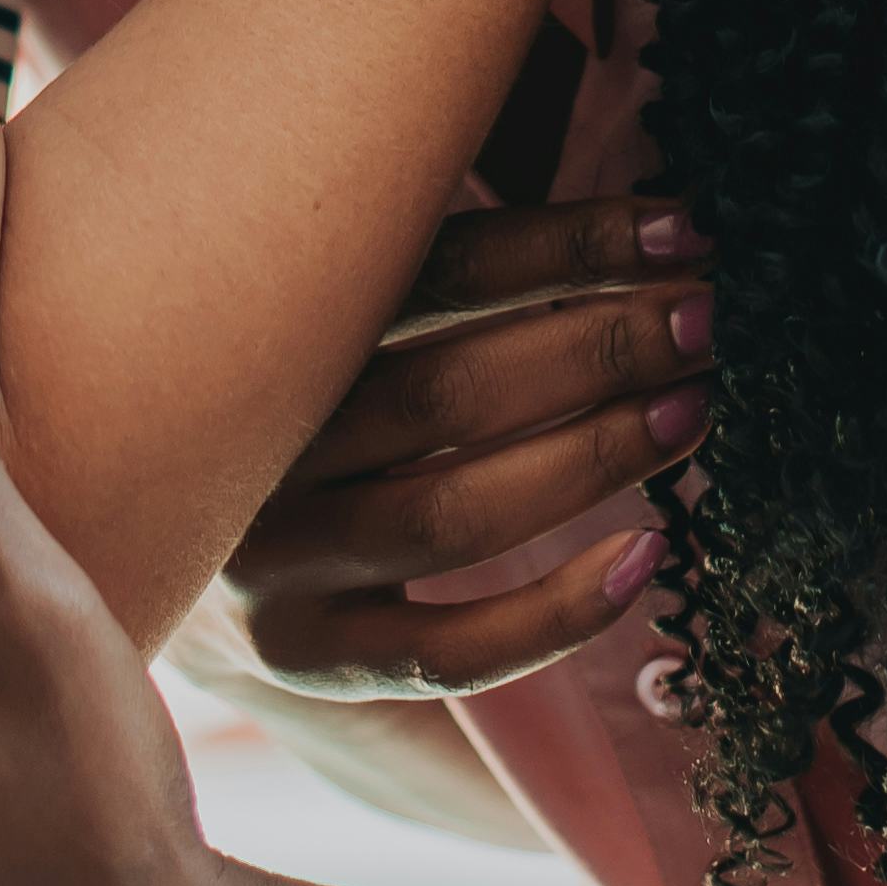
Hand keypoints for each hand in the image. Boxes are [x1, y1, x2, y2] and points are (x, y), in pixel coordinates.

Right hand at [220, 197, 712, 702]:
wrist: (179, 516)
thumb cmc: (326, 388)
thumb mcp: (365, 312)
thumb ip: (468, 276)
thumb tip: (667, 234)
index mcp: (276, 324)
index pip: (437, 271)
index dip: (571, 248)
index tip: (686, 231)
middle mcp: (262, 441)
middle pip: (446, 395)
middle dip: (598, 353)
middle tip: (707, 324)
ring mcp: (275, 557)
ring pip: (448, 516)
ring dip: (590, 461)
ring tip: (690, 414)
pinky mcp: (307, 654)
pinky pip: (446, 653)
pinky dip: (555, 612)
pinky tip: (645, 560)